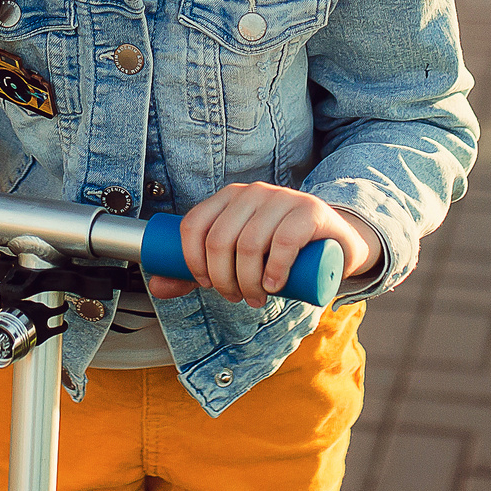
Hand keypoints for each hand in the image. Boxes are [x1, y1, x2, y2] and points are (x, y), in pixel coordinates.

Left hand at [147, 182, 378, 307]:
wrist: (333, 244)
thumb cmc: (279, 252)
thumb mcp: (238, 259)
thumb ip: (200, 272)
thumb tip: (156, 286)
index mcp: (229, 198)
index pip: (195, 225)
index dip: (193, 261)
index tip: (207, 284)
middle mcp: (253, 193)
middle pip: (220, 239)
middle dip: (223, 279)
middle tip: (236, 297)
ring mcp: (283, 199)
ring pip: (249, 243)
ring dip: (248, 282)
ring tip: (257, 297)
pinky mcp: (310, 212)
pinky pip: (284, 240)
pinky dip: (274, 270)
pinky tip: (274, 285)